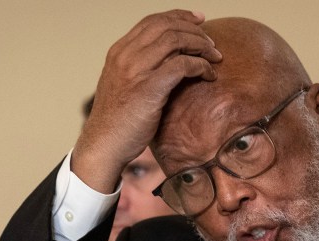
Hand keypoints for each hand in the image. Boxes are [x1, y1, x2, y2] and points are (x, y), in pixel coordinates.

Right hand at [72, 10, 222, 192]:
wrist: (104, 145)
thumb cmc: (118, 122)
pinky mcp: (149, 87)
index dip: (179, 16)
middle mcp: (125, 55)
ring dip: (201, 46)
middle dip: (195, 30)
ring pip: (176, 40)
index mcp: (119, 51)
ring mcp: (136, 70)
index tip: (199, 21)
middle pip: (166, 25)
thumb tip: (170, 64)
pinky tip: (209, 75)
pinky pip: (182, 65)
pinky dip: (200, 66)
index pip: (152, 21)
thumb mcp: (125, 87)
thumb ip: (141, 70)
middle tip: (212, 44)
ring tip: (215, 58)